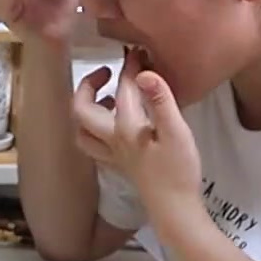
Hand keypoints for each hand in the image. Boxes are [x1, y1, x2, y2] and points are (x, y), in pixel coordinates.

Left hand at [72, 53, 204, 222]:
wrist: (175, 209)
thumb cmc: (179, 170)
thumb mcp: (177, 131)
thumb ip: (161, 101)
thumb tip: (144, 73)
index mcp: (125, 128)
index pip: (123, 90)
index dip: (130, 67)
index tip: (138, 52)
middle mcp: (111, 140)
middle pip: (82, 110)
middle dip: (88, 86)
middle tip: (107, 72)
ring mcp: (112, 156)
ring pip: (82, 131)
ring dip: (86, 111)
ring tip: (107, 98)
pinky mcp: (119, 167)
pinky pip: (94, 147)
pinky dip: (94, 132)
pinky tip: (113, 128)